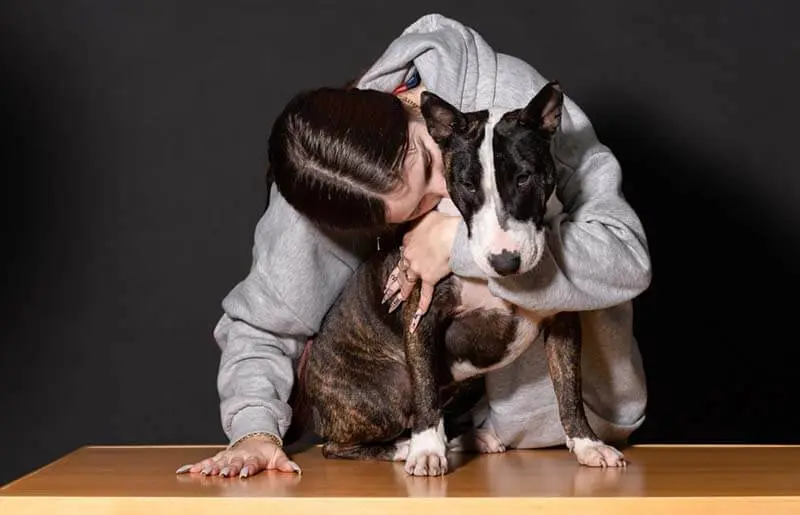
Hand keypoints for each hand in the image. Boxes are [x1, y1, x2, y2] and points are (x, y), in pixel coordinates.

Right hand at [175, 434, 300, 477]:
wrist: (255, 437)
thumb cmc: (266, 452)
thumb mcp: (278, 456)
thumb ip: (285, 464)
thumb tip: (296, 470)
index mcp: (253, 456)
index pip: (250, 463)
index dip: (247, 468)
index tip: (243, 474)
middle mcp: (238, 456)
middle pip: (232, 463)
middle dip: (227, 468)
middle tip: (222, 474)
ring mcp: (227, 456)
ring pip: (216, 462)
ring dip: (209, 468)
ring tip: (200, 473)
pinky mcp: (218, 457)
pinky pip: (205, 461)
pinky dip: (195, 466)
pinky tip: (184, 471)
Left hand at [383, 211, 458, 330]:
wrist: (450, 235)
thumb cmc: (442, 222)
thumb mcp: (429, 215)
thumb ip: (424, 219)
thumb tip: (426, 219)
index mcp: (408, 240)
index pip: (404, 249)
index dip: (404, 256)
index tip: (402, 261)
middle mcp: (409, 256)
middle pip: (399, 270)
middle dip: (391, 282)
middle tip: (385, 292)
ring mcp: (417, 269)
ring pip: (407, 283)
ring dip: (400, 294)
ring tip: (393, 303)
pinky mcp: (429, 278)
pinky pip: (425, 294)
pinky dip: (422, 305)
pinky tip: (417, 315)